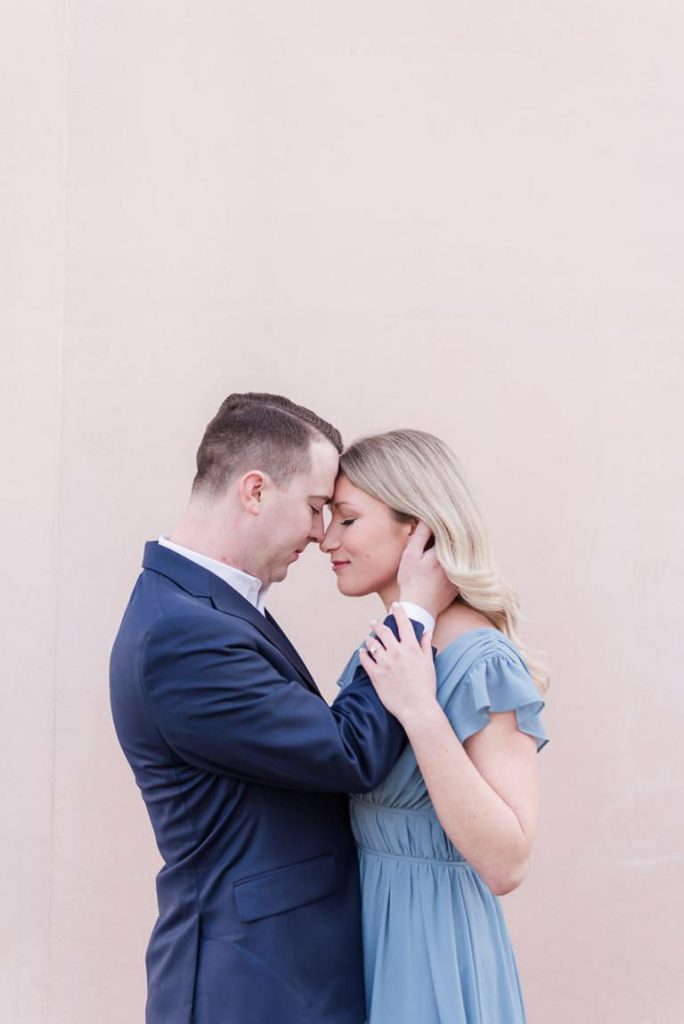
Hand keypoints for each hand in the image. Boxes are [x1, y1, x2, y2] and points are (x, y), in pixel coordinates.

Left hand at [359, 605, 437, 724]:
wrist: (416, 708)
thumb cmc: (425, 687)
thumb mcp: (429, 664)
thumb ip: (425, 646)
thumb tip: (426, 632)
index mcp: (411, 648)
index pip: (403, 624)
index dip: (398, 612)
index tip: (394, 606)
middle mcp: (396, 652)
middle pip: (383, 631)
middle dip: (377, 625)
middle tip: (374, 622)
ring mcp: (384, 663)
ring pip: (372, 644)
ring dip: (369, 639)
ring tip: (368, 638)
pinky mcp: (375, 674)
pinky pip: (365, 660)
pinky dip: (363, 654)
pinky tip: (362, 652)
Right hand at [397, 522, 457, 617]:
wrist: (419, 608)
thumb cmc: (411, 580)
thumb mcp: (411, 555)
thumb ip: (421, 535)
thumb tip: (428, 518)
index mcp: (443, 551)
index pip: (446, 531)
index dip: (440, 524)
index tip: (435, 521)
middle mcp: (456, 561)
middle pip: (455, 543)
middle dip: (448, 536)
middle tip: (439, 533)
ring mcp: (460, 574)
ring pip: (459, 556)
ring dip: (453, 550)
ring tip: (445, 547)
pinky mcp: (460, 584)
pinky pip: (461, 569)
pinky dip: (456, 565)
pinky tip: (446, 566)